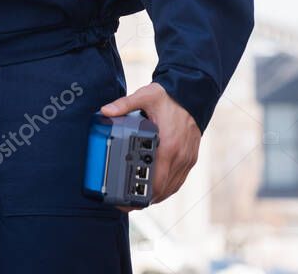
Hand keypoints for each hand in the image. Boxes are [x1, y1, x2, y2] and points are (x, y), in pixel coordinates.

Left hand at [101, 82, 200, 209]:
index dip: (141, 194)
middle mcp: (179, 157)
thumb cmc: (168, 97)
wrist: (192, 94)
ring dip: (156, 196)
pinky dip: (167, 188)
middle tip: (126, 203)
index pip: (156, 181)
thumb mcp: (144, 96)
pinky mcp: (190, 158)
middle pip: (163, 190)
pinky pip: (179, 180)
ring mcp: (187, 160)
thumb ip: (124, 104)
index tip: (126, 199)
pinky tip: (156, 189)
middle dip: (145, 199)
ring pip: (172, 188)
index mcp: (168, 146)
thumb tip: (105, 111)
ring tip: (138, 199)